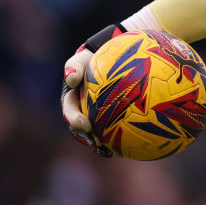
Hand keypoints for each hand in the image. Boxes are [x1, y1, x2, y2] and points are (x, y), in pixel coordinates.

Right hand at [59, 24, 125, 157]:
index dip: (75, 121)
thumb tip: (71, 78)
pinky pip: (120, 128)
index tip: (85, 125)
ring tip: (110, 152)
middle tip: (96, 143)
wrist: (121, 52)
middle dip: (86, 138)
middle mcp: (84, 108)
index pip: (70, 111)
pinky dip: (125, 138)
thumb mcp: (84, 58)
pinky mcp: (116, 116)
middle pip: (82, 128)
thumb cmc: (100, 54)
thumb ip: (75, 66)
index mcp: (74, 97)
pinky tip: (135, 145)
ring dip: (102, 144)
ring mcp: (99, 113)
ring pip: (99, 132)